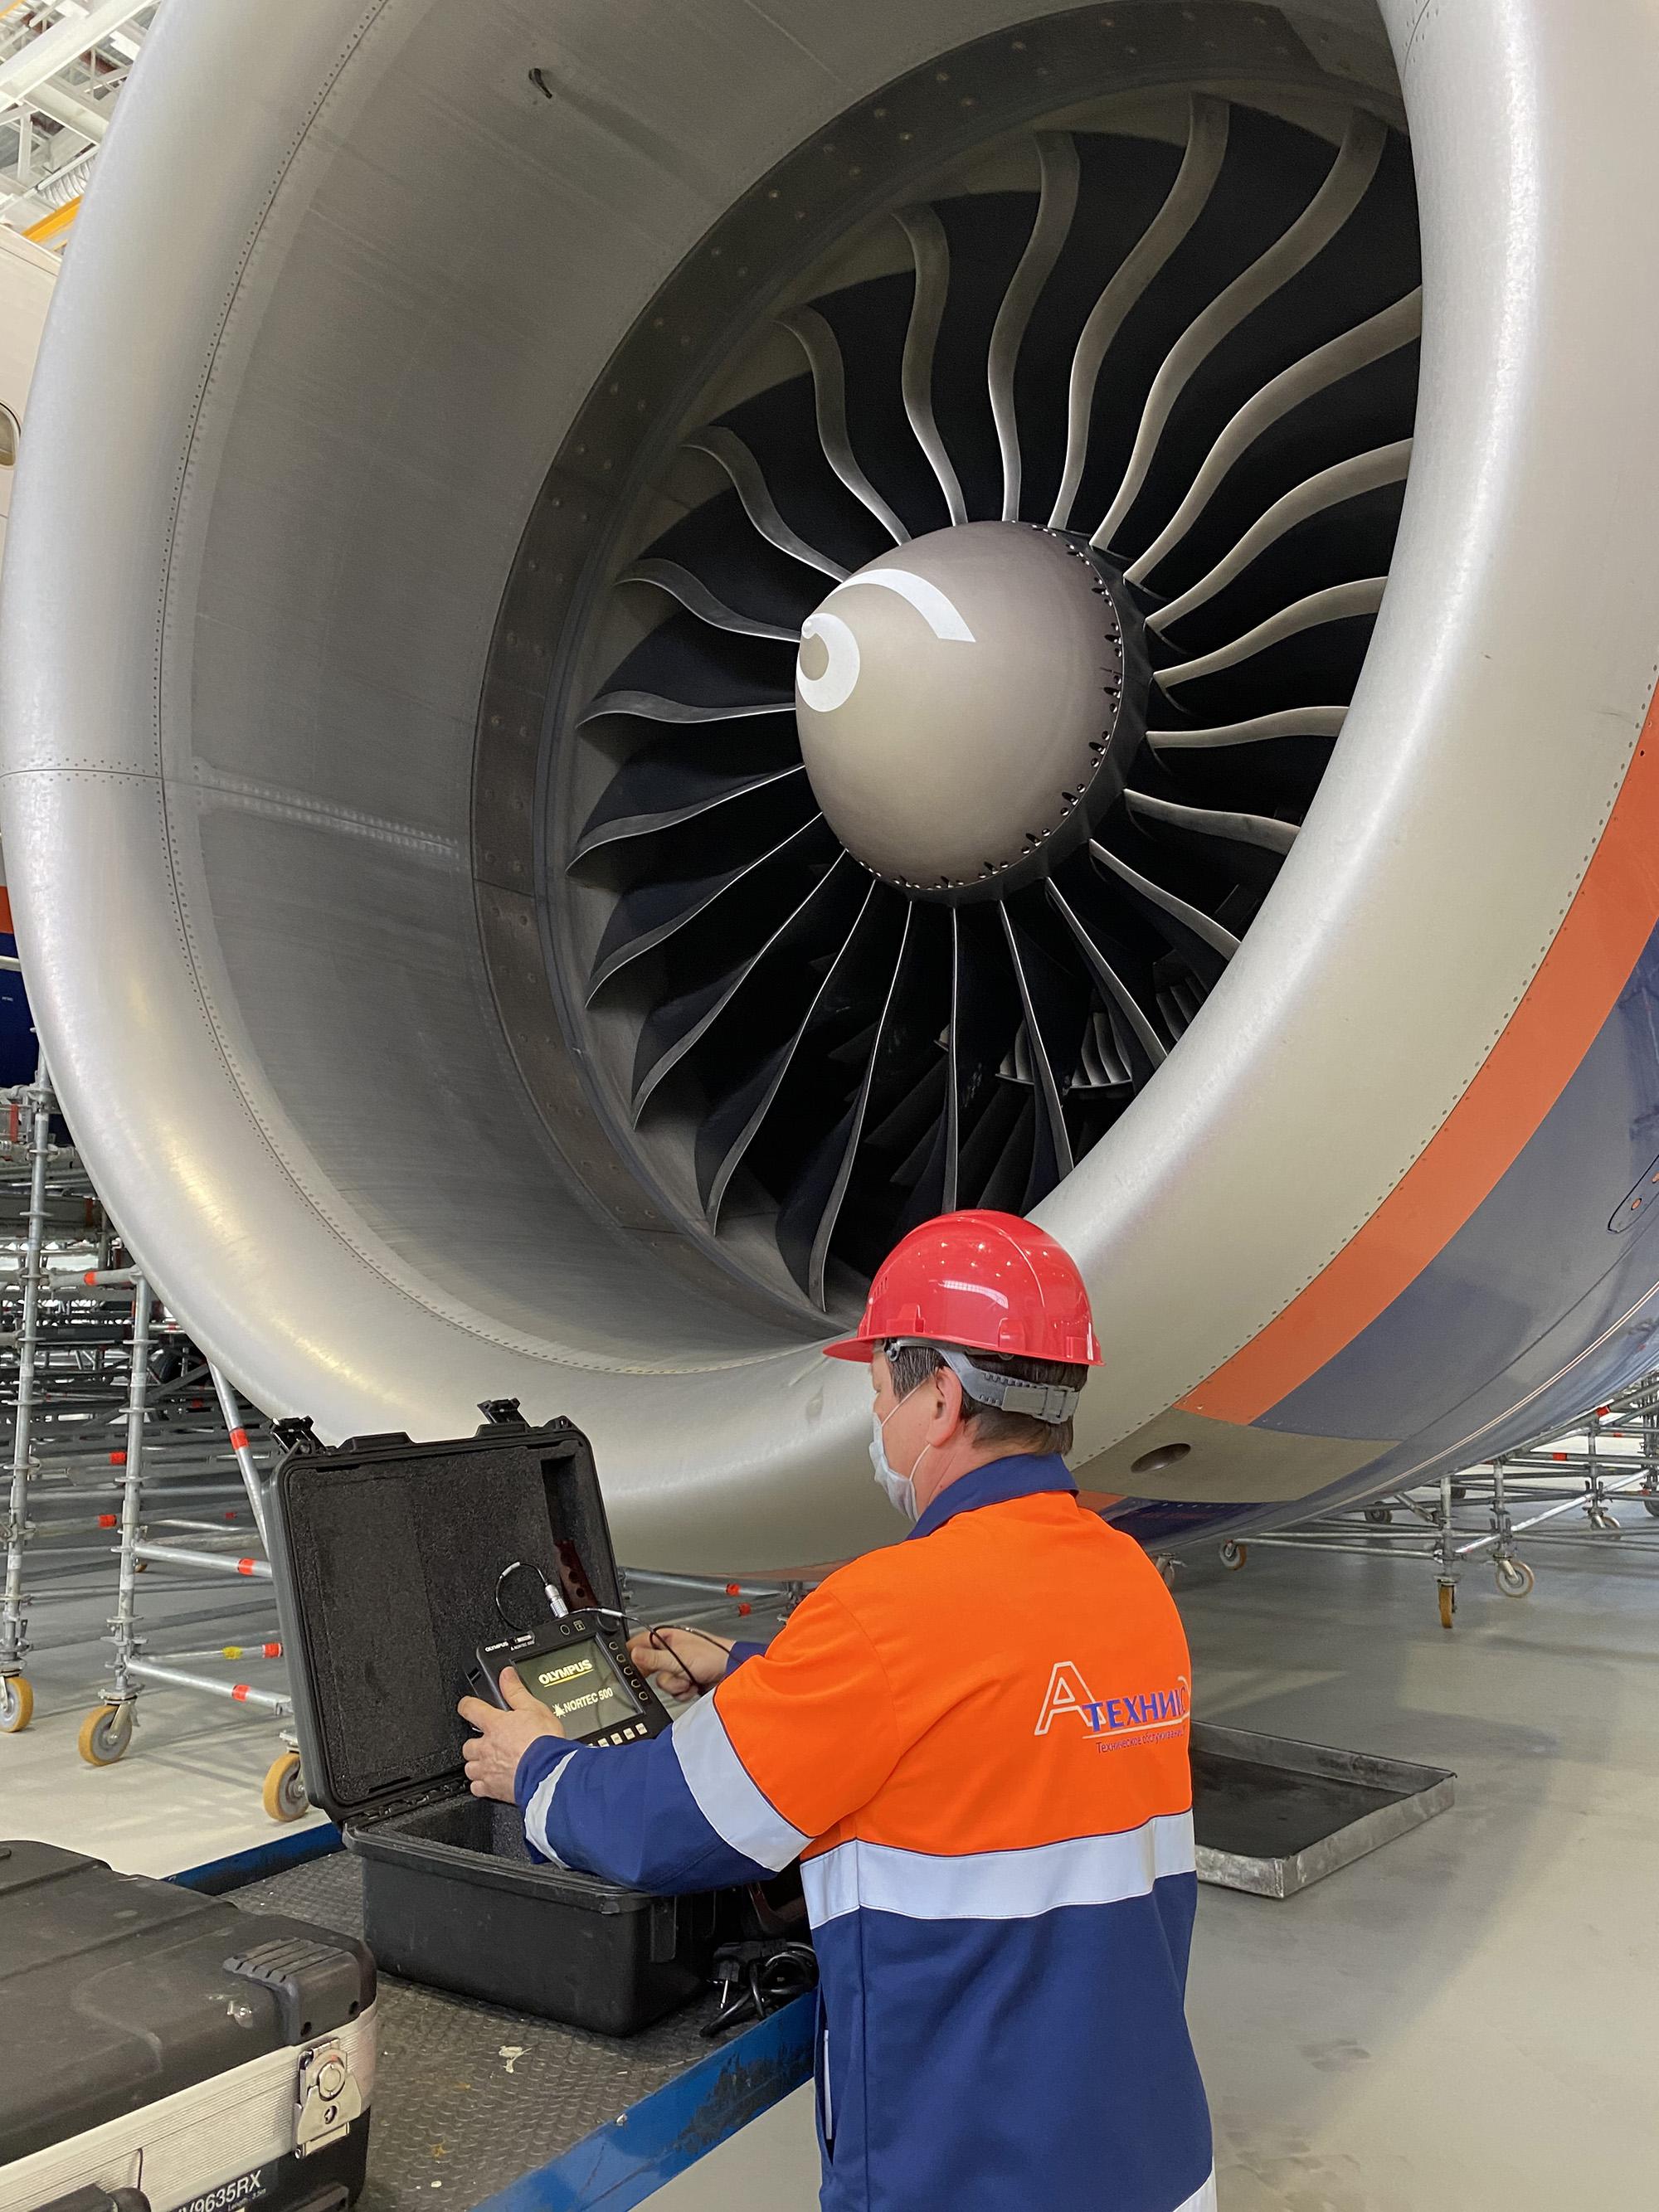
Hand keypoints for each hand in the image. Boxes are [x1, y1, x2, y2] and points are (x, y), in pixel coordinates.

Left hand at [458, 1667, 565, 1802]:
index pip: (470, 1709)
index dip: (467, 1705)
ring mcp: (487, 1769)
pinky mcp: (492, 1789)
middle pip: (467, 1744)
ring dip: (476, 1764)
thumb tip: (506, 1675)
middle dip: (474, 1743)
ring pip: (469, 1767)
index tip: (467, 1706)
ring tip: (487, 1762)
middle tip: (486, 1742)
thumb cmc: (543, 1742)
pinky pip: (477, 1788)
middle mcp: (486, 1747)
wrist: (549, 1772)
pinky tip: (490, 1782)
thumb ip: (516, 1691)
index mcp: (495, 1725)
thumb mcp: (534, 1708)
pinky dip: (481, 1785)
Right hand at [627, 1625, 733, 1700]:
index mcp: (668, 1637)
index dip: (634, 1655)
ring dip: (676, 1684)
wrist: (732, 1672)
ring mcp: (679, 1667)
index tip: (631, 1667)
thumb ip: (653, 1658)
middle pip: (651, 1667)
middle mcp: (671, 1651)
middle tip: (671, 1673)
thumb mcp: (677, 1657)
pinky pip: (674, 1691)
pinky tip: (693, 1685)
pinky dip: (683, 1691)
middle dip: (663, 1674)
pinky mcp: (685, 1680)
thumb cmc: (712, 1655)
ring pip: (663, 1682)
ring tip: (689, 1678)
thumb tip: (633, 1654)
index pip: (641, 1643)